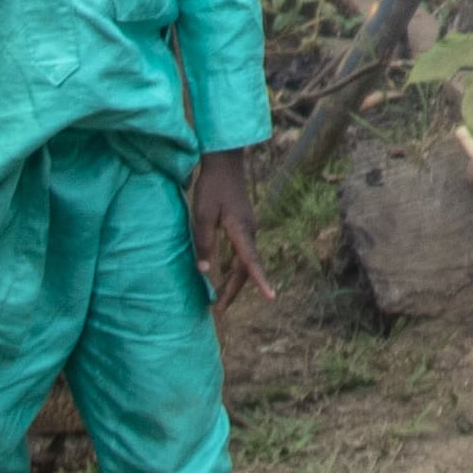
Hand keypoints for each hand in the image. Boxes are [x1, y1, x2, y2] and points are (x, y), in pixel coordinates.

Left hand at [191, 149, 276, 305]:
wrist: (225, 163)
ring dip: (233, 280)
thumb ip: (203, 242)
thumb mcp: (201, 214)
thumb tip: (204, 270)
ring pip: (244, 262)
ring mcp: (248, 229)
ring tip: (219, 298)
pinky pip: (241, 252)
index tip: (271, 297)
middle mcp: (249, 232)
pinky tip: (224, 274)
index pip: (251, 261)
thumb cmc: (211, 186)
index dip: (260, 281)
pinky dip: (233, 267)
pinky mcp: (243, 226)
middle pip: (246, 268)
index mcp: (241, 229)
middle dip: (234, 290)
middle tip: (219, 310)